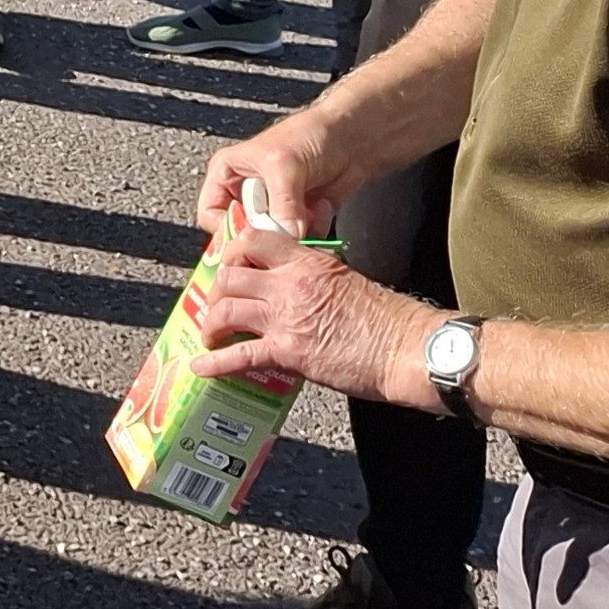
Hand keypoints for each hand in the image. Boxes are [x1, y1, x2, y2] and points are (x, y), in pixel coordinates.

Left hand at [193, 236, 436, 406]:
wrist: (407, 349)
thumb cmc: (389, 319)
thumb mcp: (347, 280)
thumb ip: (315, 277)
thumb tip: (298, 286)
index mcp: (307, 262)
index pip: (255, 239)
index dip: (234, 251)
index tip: (229, 264)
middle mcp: (289, 284)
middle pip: (231, 275)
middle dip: (217, 289)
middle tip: (216, 302)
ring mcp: (286, 317)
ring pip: (226, 309)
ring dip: (211, 323)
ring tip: (209, 334)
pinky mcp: (288, 352)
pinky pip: (239, 356)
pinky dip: (215, 363)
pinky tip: (202, 368)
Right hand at [197, 114, 348, 240]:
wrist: (350, 138)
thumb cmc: (309, 135)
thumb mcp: (285, 164)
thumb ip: (281, 203)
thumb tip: (284, 234)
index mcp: (228, 174)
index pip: (211, 214)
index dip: (226, 228)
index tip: (249, 234)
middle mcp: (246, 194)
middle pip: (241, 232)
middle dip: (266, 233)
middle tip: (285, 227)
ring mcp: (273, 209)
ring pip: (271, 241)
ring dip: (293, 233)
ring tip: (309, 211)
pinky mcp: (297, 219)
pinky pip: (297, 241)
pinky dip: (313, 232)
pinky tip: (321, 209)